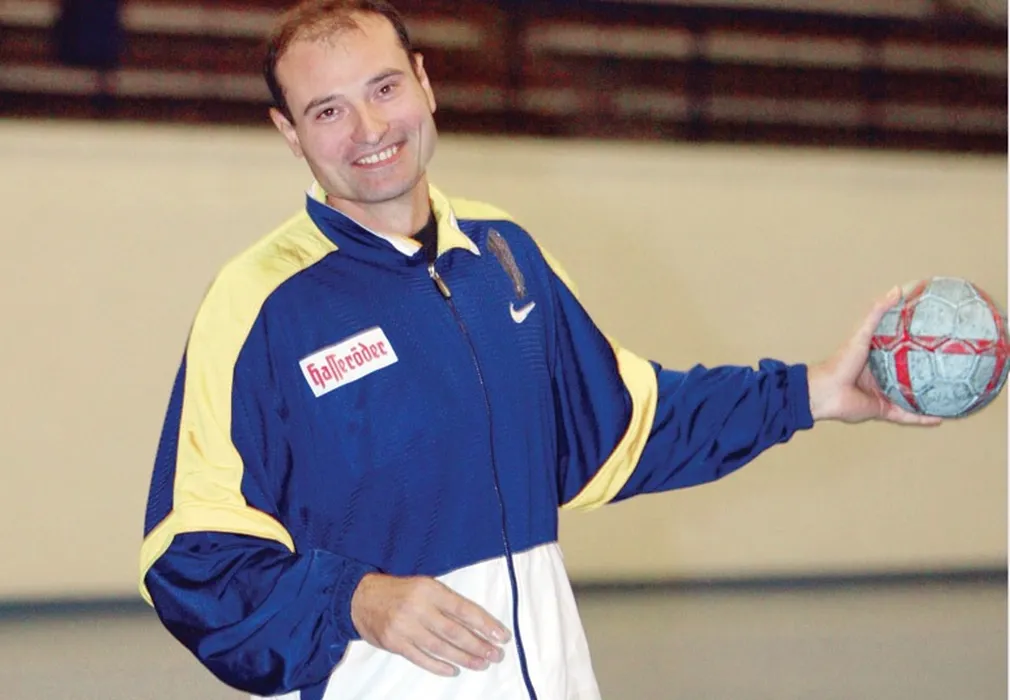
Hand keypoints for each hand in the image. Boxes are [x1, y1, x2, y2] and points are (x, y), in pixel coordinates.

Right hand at [350, 573, 510, 676]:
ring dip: (464, 658)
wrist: (361, 597)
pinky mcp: (395, 643)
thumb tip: (478, 623)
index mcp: (429, 589)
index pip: (464, 609)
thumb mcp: (425, 586)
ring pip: (440, 647)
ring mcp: (405, 627)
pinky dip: (439, 666)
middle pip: (455, 631)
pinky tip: (454, 669)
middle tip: (496, 655)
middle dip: (479, 645)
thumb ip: (447, 602)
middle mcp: (418, 608)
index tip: (501, 635)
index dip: (485, 624)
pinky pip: (421, 658)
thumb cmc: (400, 591)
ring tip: (481, 664)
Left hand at [807, 286, 941, 425]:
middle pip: (909, 374)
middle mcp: (881, 377)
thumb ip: (876, 313)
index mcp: (876, 358)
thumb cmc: (840, 362)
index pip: (901, 349)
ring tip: (951, 395)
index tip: (936, 336)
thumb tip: (897, 289)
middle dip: (927, 372)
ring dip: (929, 397)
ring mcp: (883, 394)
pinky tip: (940, 417)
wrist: (825, 392)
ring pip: (911, 396)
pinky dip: (922, 418)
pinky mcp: (883, 410)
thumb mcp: (861, 334)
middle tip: (949, 367)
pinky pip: (907, 416)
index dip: (916, 343)